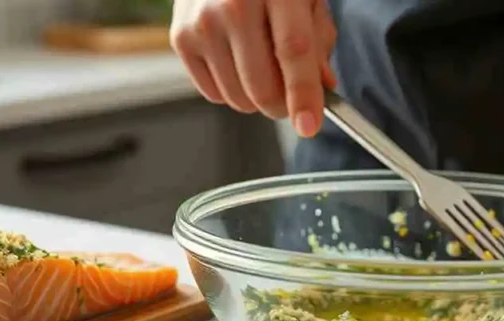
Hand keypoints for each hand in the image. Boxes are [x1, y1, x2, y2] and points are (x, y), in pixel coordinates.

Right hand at [170, 0, 337, 137]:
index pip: (293, 51)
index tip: (309, 126)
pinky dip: (232, 90)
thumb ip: (318, 39)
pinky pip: (213, 93)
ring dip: (257, 99)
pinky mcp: (180, 39)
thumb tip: (322, 87)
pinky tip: (238, 63)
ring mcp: (202, 24)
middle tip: (292, 99)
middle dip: (283, 106)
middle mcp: (233, 5)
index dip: (303, 96)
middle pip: (261, 86)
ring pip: (238, 98)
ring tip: (263, 69)